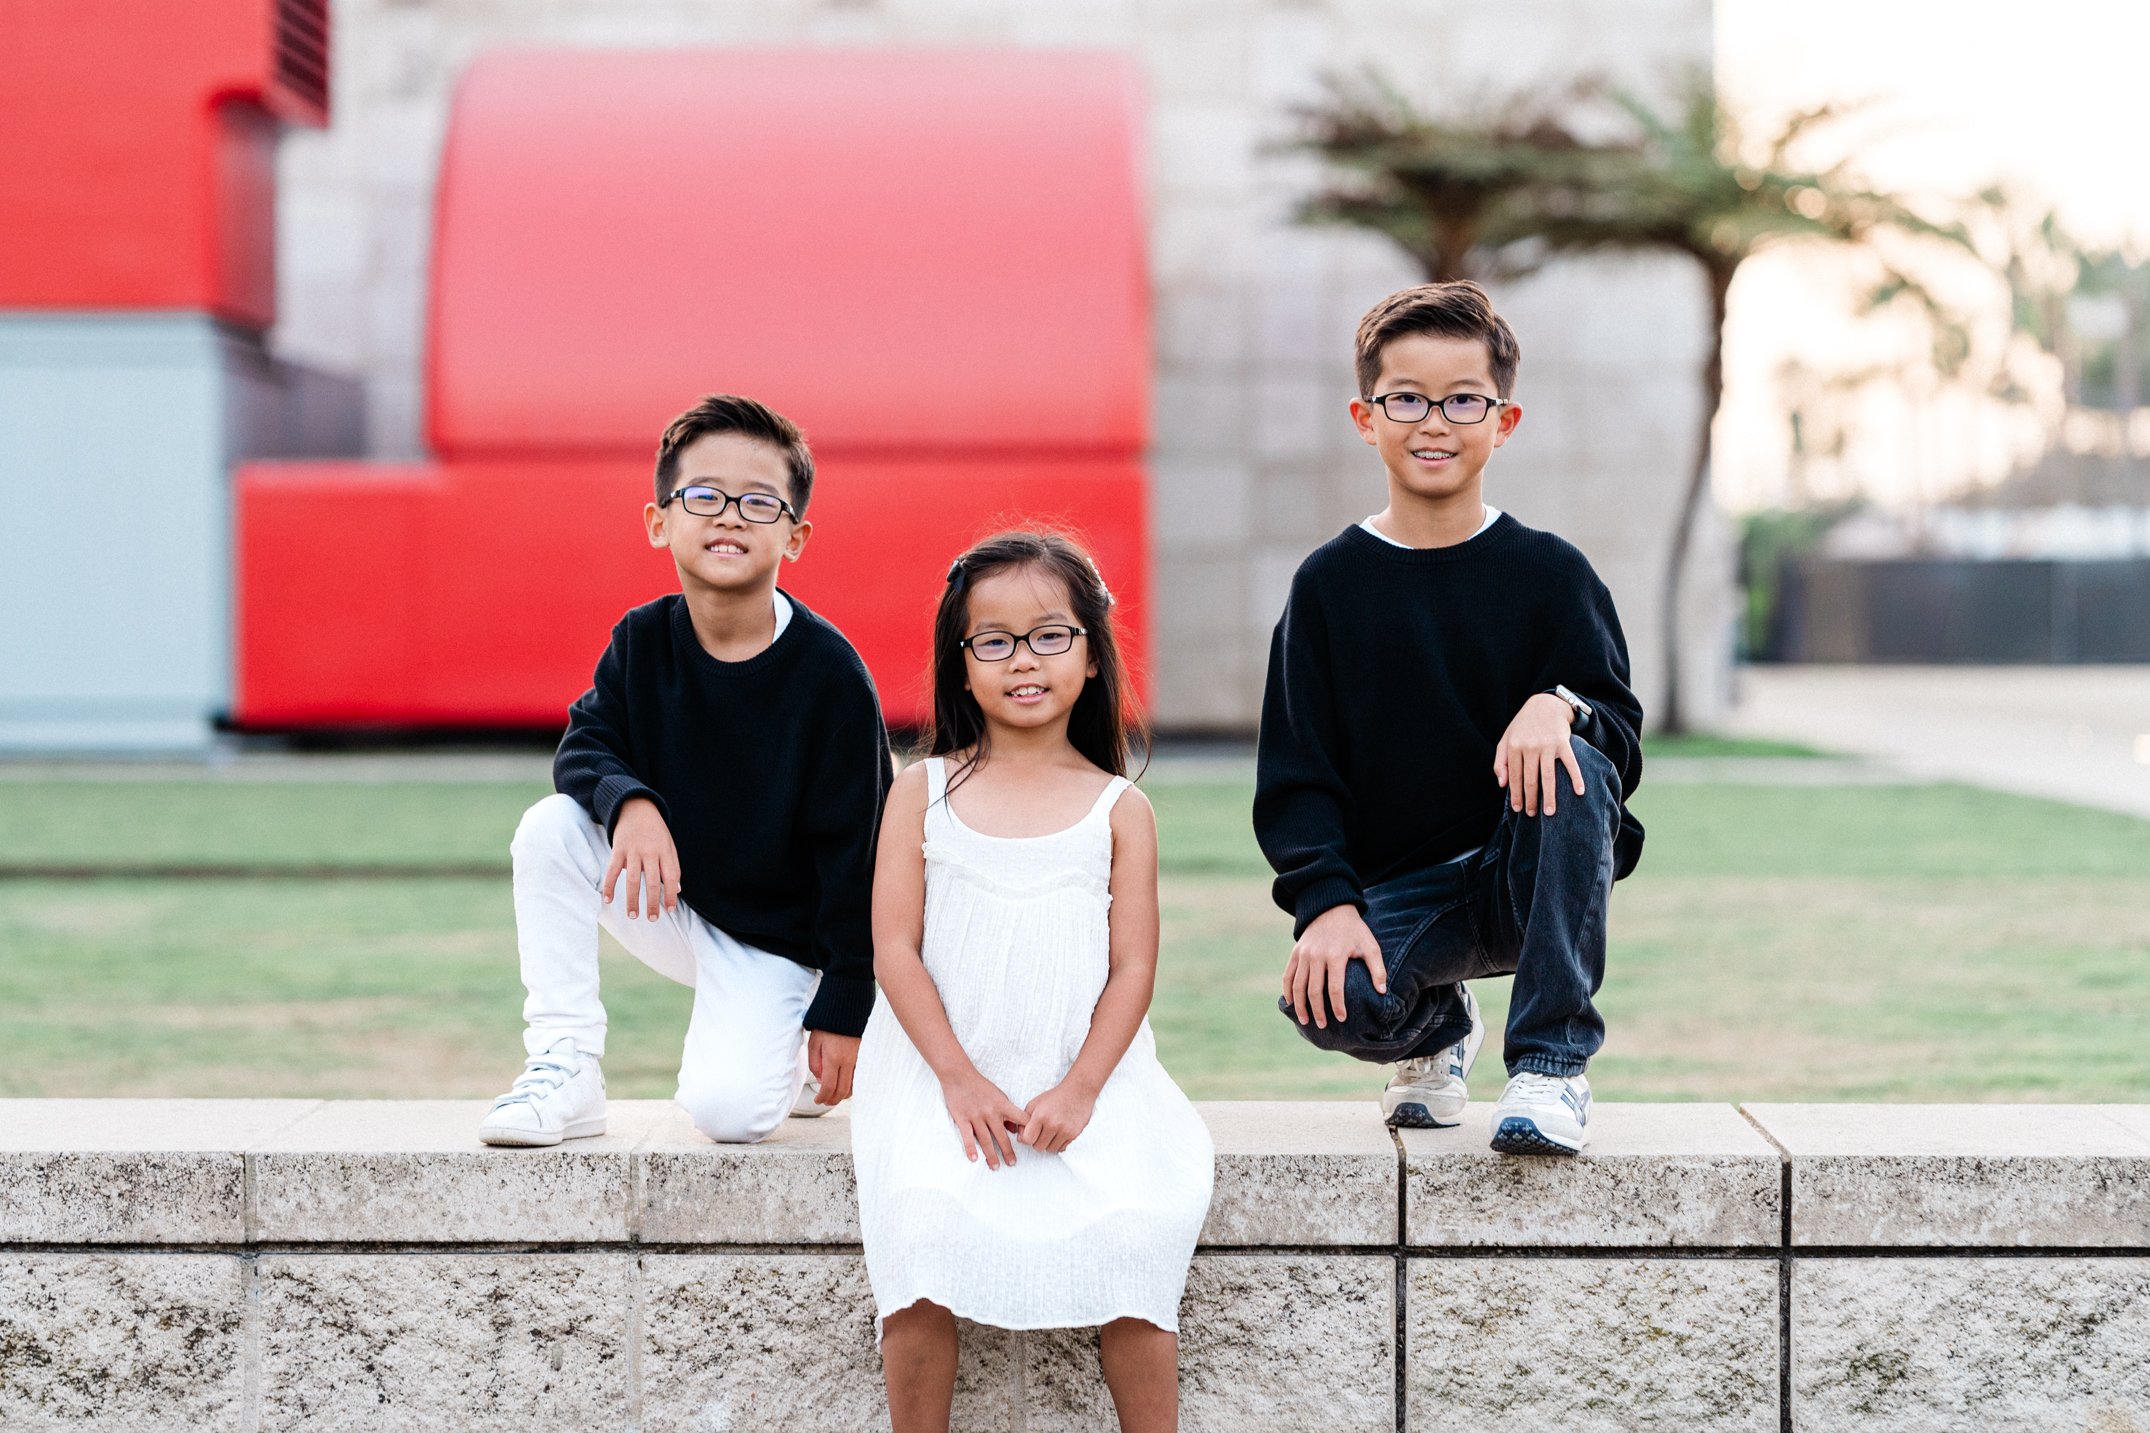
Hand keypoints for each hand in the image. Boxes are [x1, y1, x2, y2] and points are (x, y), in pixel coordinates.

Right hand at [603, 797, 679, 919]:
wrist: (636, 807)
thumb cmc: (655, 830)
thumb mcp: (669, 844)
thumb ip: (673, 866)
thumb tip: (676, 889)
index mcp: (665, 851)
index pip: (671, 877)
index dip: (671, 895)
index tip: (670, 910)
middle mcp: (650, 852)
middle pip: (652, 881)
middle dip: (652, 902)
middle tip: (652, 919)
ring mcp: (633, 851)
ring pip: (632, 879)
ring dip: (632, 899)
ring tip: (633, 915)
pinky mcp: (618, 849)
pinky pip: (612, 870)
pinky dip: (609, 885)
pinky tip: (608, 900)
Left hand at [806, 1031, 858, 1104]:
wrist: (846, 1010)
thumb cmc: (827, 1026)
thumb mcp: (814, 1043)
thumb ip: (815, 1064)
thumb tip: (820, 1079)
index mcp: (833, 1058)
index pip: (829, 1086)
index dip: (823, 1097)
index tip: (817, 1100)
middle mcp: (848, 1061)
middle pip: (842, 1090)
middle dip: (833, 1100)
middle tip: (825, 1101)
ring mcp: (857, 1059)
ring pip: (853, 1086)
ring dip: (843, 1094)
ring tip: (833, 1095)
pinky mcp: (862, 1056)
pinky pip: (858, 1077)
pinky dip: (851, 1085)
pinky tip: (843, 1084)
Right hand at [940, 1069, 1025, 1168]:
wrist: (959, 1075)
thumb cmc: (981, 1086)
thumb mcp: (999, 1095)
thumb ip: (1007, 1111)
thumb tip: (1015, 1129)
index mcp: (1002, 1105)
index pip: (1021, 1119)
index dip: (1027, 1131)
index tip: (1030, 1143)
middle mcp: (991, 1112)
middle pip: (1002, 1135)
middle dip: (1008, 1151)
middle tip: (1012, 1163)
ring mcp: (976, 1116)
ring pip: (985, 1139)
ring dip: (991, 1154)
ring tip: (995, 1166)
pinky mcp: (962, 1119)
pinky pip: (967, 1136)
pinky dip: (970, 1148)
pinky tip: (974, 1159)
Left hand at [1019, 1078, 1098, 1153]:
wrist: (1078, 1091)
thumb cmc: (1055, 1097)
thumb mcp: (1034, 1103)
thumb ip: (1024, 1120)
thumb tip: (1020, 1138)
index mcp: (1041, 1115)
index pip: (1027, 1139)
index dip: (1025, 1138)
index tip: (1027, 1134)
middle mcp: (1053, 1124)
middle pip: (1038, 1147)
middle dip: (1037, 1141)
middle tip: (1040, 1131)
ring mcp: (1065, 1130)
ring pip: (1050, 1150)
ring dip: (1048, 1143)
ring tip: (1050, 1132)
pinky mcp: (1074, 1134)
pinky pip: (1061, 1148)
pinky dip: (1058, 1143)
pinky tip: (1058, 1133)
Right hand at [1282, 903, 1384, 1029]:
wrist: (1331, 908)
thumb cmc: (1354, 930)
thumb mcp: (1370, 945)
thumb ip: (1377, 969)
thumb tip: (1382, 992)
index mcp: (1336, 955)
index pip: (1334, 988)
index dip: (1337, 1006)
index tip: (1341, 1018)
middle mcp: (1316, 956)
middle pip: (1314, 990)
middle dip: (1317, 1011)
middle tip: (1322, 1025)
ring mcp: (1303, 954)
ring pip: (1298, 985)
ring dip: (1300, 1005)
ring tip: (1305, 1020)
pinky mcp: (1295, 952)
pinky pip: (1288, 975)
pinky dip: (1288, 991)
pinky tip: (1291, 1003)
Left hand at [1493, 693, 1585, 816]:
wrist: (1545, 705)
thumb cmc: (1523, 726)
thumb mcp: (1506, 739)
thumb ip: (1500, 761)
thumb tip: (1502, 785)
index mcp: (1514, 747)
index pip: (1514, 777)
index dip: (1516, 795)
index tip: (1518, 809)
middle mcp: (1530, 747)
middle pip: (1530, 780)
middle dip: (1531, 800)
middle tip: (1533, 815)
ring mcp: (1547, 745)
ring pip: (1548, 776)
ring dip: (1550, 796)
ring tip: (1550, 813)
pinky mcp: (1563, 743)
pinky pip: (1570, 763)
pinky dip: (1576, 777)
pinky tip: (1580, 791)